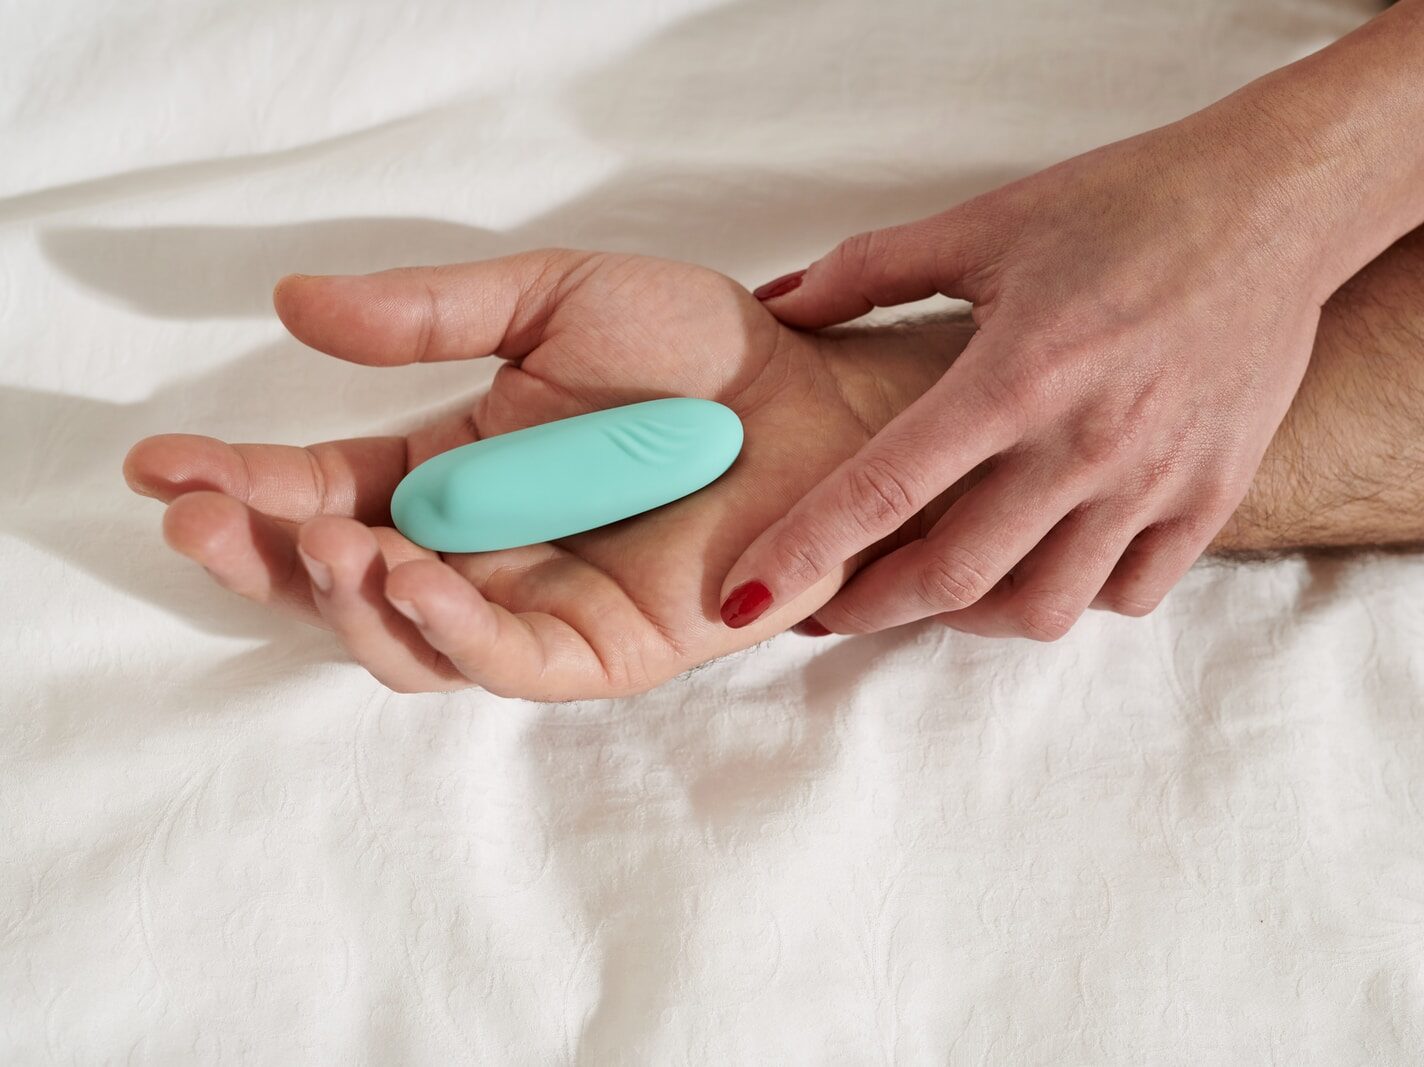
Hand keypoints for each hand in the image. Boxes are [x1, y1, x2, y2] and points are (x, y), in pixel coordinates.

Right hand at [124, 252, 961, 698]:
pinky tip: (408, 574)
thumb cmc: (701, 352)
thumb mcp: (551, 303)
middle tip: (199, 519)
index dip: (242, 480)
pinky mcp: (600, 650)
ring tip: (321, 541)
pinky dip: (447, 627)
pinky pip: (504, 659)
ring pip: (404, 641)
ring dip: (345, 600)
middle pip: (340, 582)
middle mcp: (480, 549)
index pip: (326, 488)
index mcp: (455, 470)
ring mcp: (536, 607)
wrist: (820, 400)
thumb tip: (291, 305)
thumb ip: (431, 315)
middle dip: (262, 558)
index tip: (158, 462)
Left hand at [717, 94, 1355, 640]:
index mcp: (1016, 375)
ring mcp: (1156, 483)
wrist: (1274, 205)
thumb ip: (867, 270)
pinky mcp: (1211, 499)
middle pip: (955, 577)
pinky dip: (1074, 596)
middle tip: (831, 608)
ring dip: (969, 616)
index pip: (882, 490)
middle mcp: (1086, 445)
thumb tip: (776, 306)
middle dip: (873, 608)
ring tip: (935, 586)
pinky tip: (1041, 561)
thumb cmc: (1124, 206)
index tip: (741, 598)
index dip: (803, 554)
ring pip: (1044, 607)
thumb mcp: (984, 225)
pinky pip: (1130, 595)